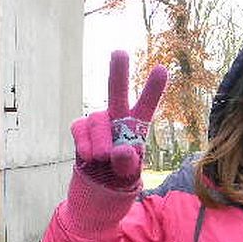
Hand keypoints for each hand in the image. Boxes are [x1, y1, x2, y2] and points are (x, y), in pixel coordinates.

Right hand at [71, 51, 167, 185]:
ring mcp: (98, 122)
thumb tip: (120, 150)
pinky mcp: (81, 129)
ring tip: (102, 158)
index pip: (146, 106)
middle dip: (118, 73)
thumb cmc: (120, 178)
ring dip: (100, 139)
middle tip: (119, 52)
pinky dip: (84, 143)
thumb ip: (127, 163)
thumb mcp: (129, 175)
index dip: (153, 89)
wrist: (98, 189)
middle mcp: (117, 119)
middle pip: (116, 92)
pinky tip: (90, 157)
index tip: (162, 69)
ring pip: (97, 120)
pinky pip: (80, 129)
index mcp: (137, 127)